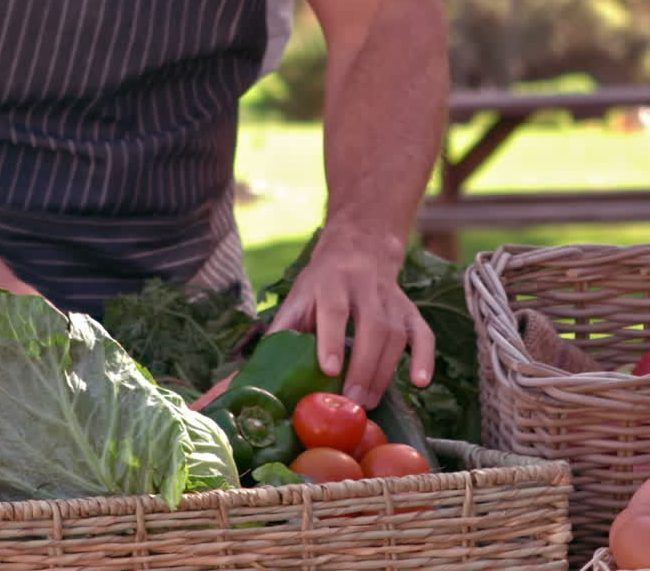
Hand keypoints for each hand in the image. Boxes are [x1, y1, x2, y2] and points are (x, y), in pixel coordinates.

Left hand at [268, 229, 434, 409]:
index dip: (333, 339)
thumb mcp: (293, 304)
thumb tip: (223, 390)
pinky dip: (425, 357)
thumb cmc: (319, 286)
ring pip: (396, 334)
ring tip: (370, 403)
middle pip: (371, 326)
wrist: (359, 247)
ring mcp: (391, 299)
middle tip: (354, 402)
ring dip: (385, 371)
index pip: (334, 311)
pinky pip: (423, 333)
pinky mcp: (410, 310)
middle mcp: (363, 287)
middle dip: (364, 366)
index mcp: (328, 284)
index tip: (329, 369)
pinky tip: (421, 381)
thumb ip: (272, 342)